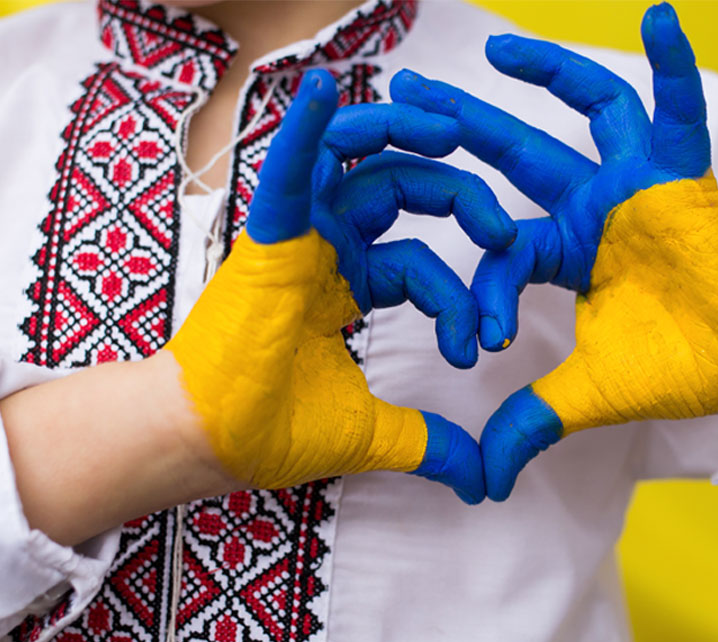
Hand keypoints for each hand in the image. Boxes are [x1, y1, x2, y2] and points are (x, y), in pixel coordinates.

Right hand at [167, 70, 503, 503]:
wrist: (212, 444)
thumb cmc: (271, 428)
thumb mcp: (373, 430)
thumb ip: (430, 442)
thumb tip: (481, 478)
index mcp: (348, 283)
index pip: (421, 263)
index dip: (460, 300)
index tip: (478, 350)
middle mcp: (326, 248)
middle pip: (401, 189)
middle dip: (460, 197)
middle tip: (505, 230)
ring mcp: (297, 235)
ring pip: (351, 154)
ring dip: (399, 131)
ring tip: (449, 128)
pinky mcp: (267, 234)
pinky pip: (285, 167)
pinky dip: (301, 128)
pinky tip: (319, 87)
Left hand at [391, 4, 717, 499]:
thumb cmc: (681, 365)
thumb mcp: (592, 396)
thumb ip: (534, 420)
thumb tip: (485, 479)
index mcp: (564, 251)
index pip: (500, 248)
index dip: (481, 288)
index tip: (475, 341)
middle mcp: (593, 206)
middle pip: (514, 154)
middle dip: (459, 126)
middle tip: (401, 96)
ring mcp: (637, 183)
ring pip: (587, 112)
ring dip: (547, 74)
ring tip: (496, 45)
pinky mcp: (686, 174)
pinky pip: (679, 111)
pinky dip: (672, 66)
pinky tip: (660, 15)